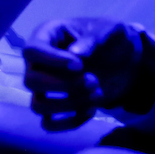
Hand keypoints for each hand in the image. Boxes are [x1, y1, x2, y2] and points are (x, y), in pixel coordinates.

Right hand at [23, 17, 143, 130]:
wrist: (123, 59)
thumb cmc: (111, 38)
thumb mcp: (110, 29)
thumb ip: (94, 37)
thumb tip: (75, 53)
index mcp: (47, 36)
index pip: (31, 51)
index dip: (52, 61)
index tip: (80, 65)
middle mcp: (39, 63)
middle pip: (30, 81)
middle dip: (64, 85)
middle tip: (94, 80)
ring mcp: (45, 87)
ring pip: (38, 106)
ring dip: (69, 104)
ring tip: (97, 93)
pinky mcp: (56, 108)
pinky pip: (49, 124)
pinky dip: (71, 121)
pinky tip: (92, 109)